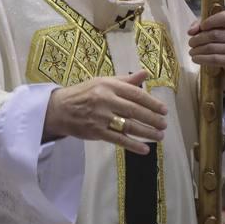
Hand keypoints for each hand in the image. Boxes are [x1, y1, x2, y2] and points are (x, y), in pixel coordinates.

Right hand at [42, 70, 166, 154]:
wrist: (60, 108)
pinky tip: (145, 149)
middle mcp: (105, 100)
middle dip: (152, 119)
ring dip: (147, 133)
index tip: (164, 110)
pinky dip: (133, 145)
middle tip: (164, 125)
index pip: (136, 94)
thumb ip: (126, 80)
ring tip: (159, 136)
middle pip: (134, 111)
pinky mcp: (96, 132)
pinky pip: (118, 139)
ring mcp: (101, 117)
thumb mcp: (103, 82)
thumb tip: (145, 73)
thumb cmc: (85, 93)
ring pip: (129, 126)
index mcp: (109, 86)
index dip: (152, 103)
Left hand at [188, 10, 224, 90]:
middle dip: (198, 39)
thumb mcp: (211, 32)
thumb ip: (200, 27)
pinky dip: (201, 58)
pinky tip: (195, 59)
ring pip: (212, 47)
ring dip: (197, 50)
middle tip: (190, 43)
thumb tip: (191, 31)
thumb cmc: (221, 46)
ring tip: (191, 52)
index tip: (200, 27)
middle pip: (214, 34)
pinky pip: (214, 58)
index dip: (210, 21)